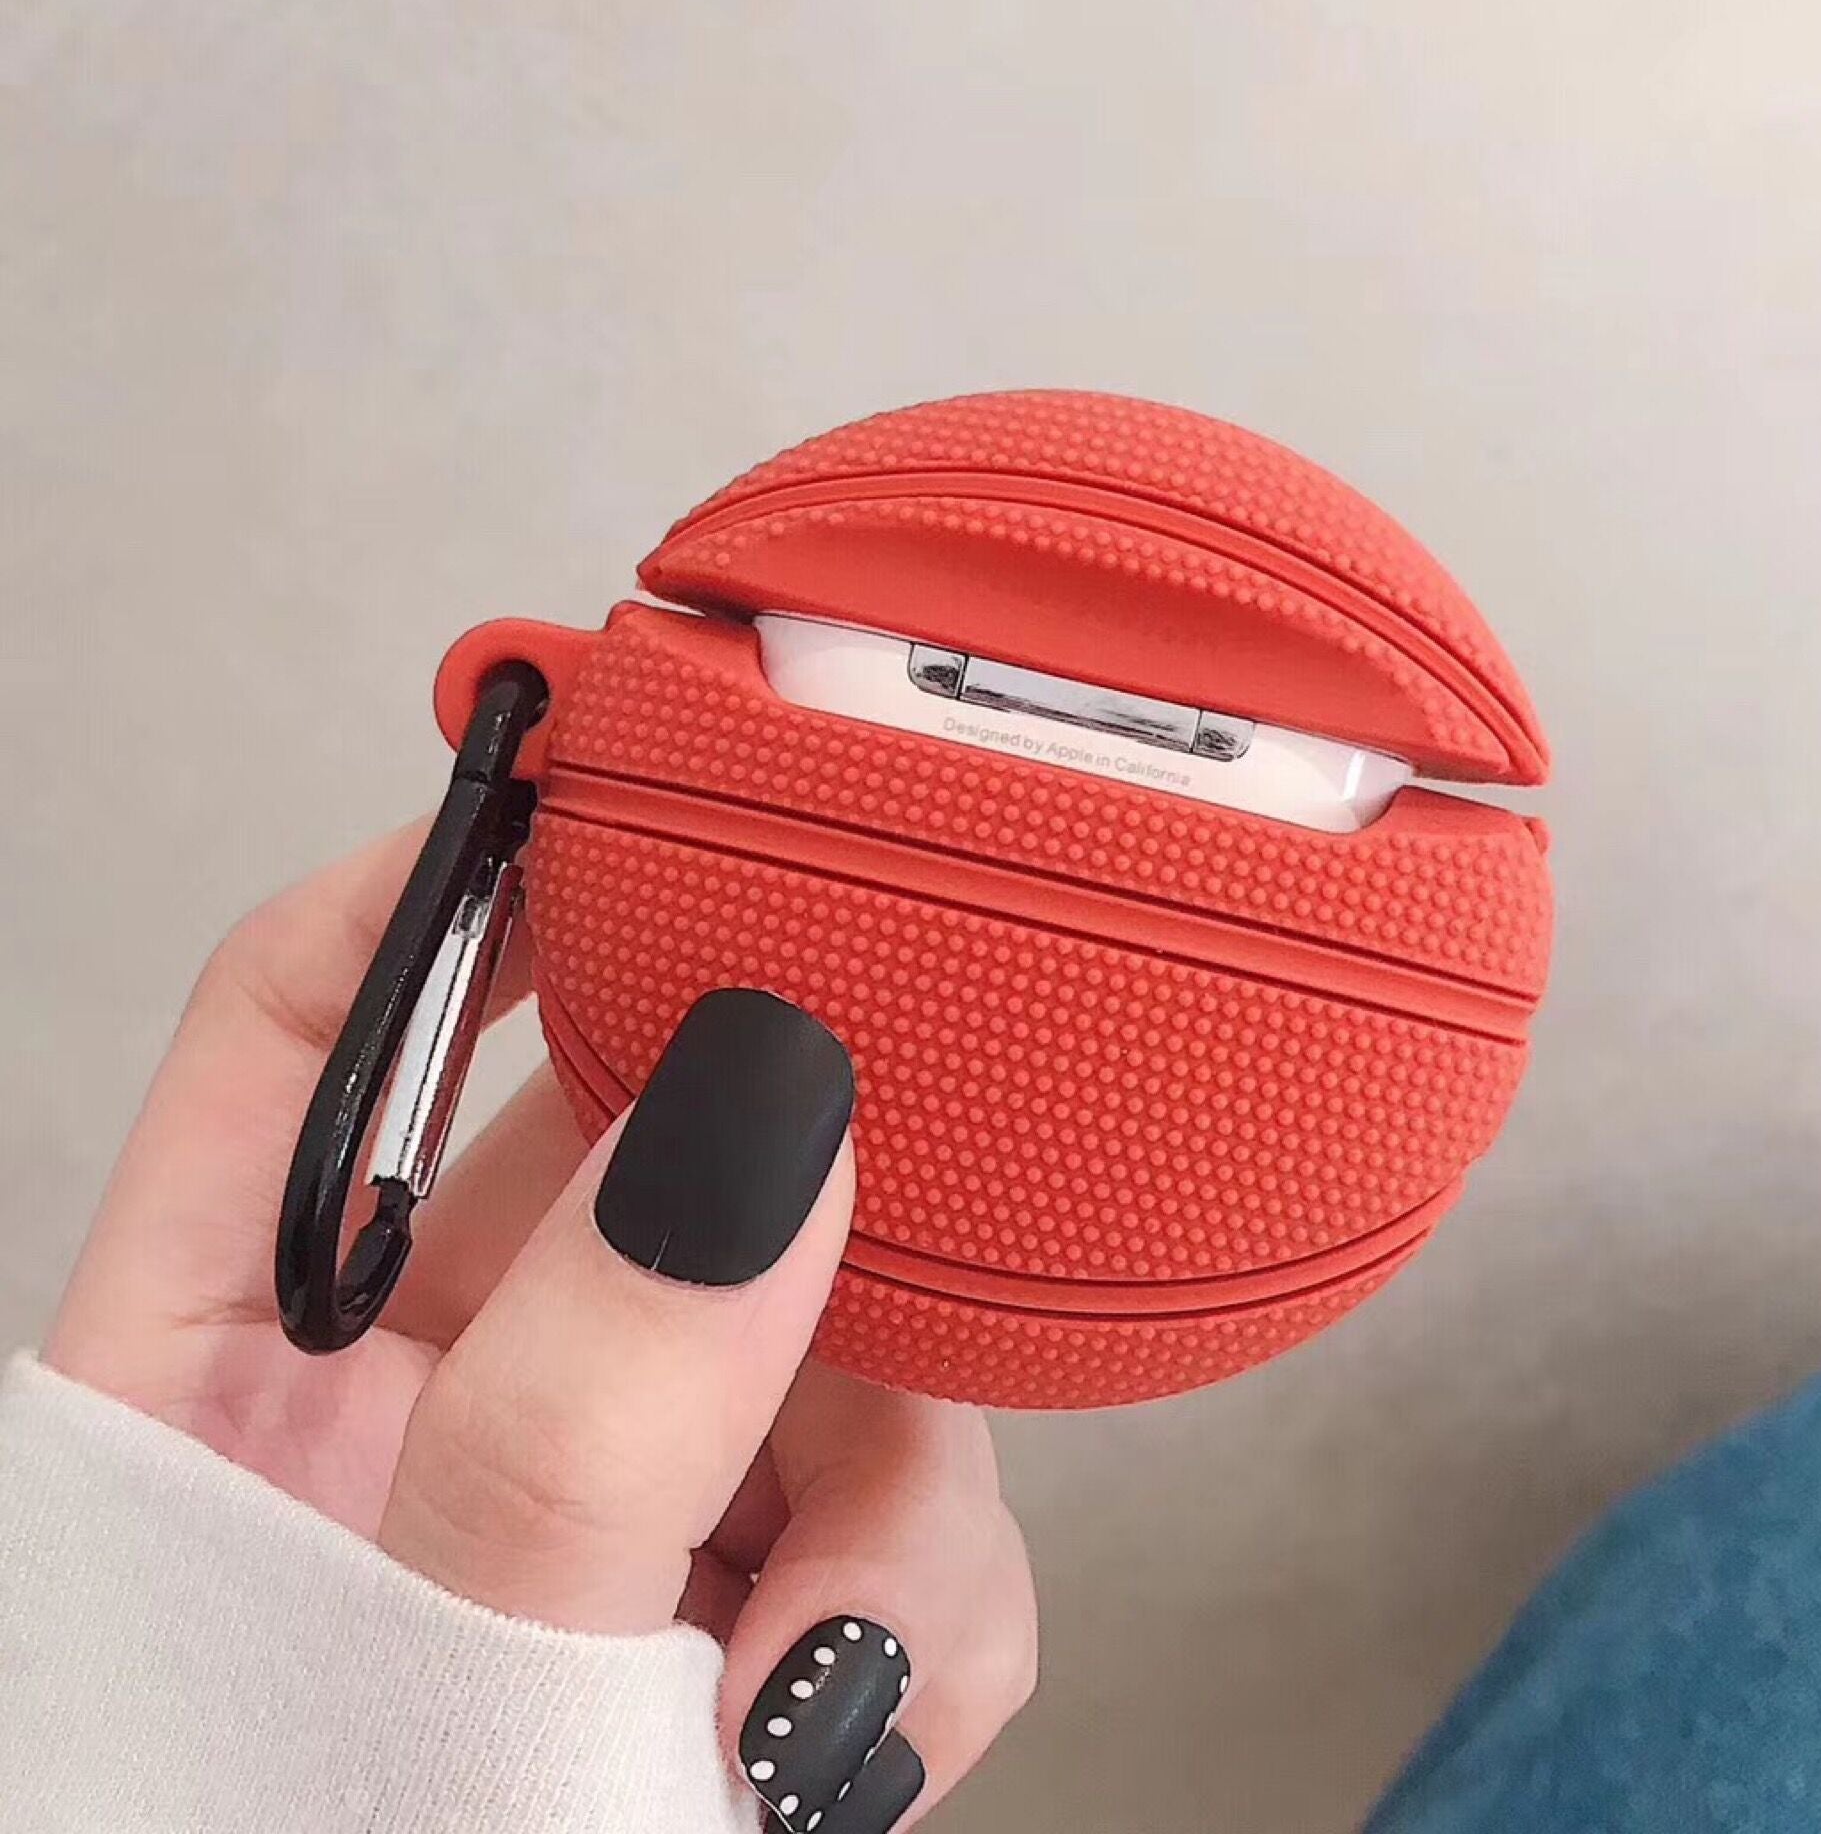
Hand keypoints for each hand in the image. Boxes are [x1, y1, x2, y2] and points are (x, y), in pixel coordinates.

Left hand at [45, 823, 1036, 1831]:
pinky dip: (920, 1590)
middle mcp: (426, 1422)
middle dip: (761, 1192)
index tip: (595, 782)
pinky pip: (878, 1500)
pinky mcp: (740, 1611)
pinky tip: (862, 1715)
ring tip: (829, 1647)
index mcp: (223, 1393)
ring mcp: (602, 1514)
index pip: (303, 1029)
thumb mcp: (430, 1709)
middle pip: (616, 1156)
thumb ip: (583, 1421)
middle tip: (854, 1176)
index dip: (436, 883)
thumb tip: (758, 1110)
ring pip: (791, 1330)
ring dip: (873, 1463)